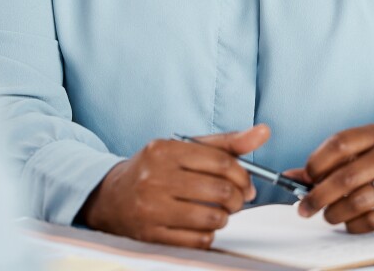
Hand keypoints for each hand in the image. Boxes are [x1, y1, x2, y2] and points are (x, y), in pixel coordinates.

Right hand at [78, 124, 269, 247]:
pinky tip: (201, 226)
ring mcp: (151, 208)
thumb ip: (225, 142)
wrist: (110, 197)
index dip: (243, 176)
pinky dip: (208, 234)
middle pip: (220, 192)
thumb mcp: (184, 148)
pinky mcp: (151, 235)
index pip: (222, 162)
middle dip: (237, 199)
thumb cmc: (154, 170)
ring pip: (212, 218)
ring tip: (218, 212)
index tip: (246, 183)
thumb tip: (263, 132)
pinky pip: (197, 240)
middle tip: (236, 200)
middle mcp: (155, 178)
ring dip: (224, 218)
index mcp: (164, 150)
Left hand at [291, 123, 373, 233]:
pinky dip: (355, 225)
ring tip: (329, 215)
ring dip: (336, 213)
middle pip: (346, 176)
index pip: (339, 143)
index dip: (317, 163)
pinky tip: (350, 223)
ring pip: (359, 200)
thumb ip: (329, 164)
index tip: (306, 178)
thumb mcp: (364, 154)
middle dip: (319, 195)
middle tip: (305, 207)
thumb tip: (290, 177)